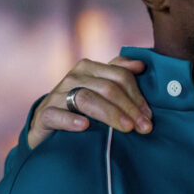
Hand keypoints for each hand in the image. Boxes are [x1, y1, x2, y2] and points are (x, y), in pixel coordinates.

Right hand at [27, 56, 150, 149]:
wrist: (46, 127)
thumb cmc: (78, 107)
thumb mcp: (99, 89)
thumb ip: (119, 74)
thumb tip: (141, 65)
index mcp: (88, 68)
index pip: (120, 76)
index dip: (137, 95)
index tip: (149, 116)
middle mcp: (73, 77)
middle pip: (107, 88)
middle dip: (129, 108)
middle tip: (144, 127)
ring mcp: (57, 95)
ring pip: (87, 99)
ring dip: (110, 114)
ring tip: (127, 128)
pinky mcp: (44, 114)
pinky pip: (57, 114)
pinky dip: (71, 120)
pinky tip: (85, 126)